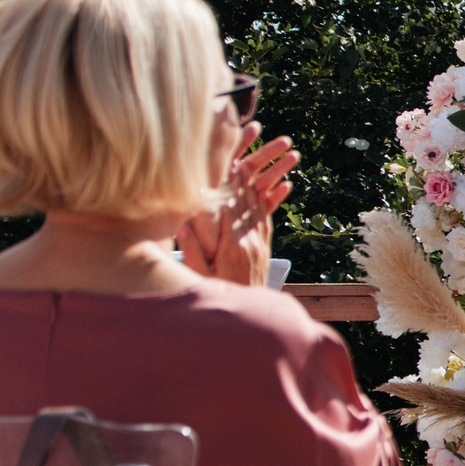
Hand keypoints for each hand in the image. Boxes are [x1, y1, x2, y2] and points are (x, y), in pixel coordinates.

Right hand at [177, 127, 295, 285]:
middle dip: (247, 174)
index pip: (230, 208)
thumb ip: (193, 252)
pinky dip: (273, 199)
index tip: (229, 160)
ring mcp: (260, 244)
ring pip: (261, 206)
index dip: (229, 184)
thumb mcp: (199, 278)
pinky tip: (282, 183)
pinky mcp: (265, 247)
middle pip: (247, 201)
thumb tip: (182, 226)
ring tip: (265, 159)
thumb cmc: (215, 297)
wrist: (246, 316)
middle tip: (249, 149)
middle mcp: (250, 242)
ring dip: (263, 180)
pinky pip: (270, 218)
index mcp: (231, 247)